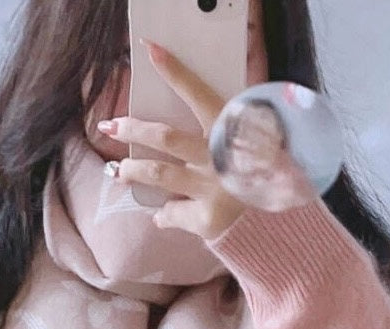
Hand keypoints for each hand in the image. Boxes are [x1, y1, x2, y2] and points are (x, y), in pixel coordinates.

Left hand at [99, 40, 244, 240]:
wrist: (278, 216)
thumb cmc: (255, 170)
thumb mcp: (244, 139)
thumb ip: (220, 123)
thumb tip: (188, 115)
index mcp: (228, 129)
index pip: (198, 93)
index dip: (174, 72)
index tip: (151, 49)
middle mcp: (218, 156)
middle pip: (165, 137)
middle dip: (132, 129)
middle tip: (111, 126)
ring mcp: (212, 188)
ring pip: (159, 174)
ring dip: (132, 170)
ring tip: (119, 171)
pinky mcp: (207, 218)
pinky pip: (172, 212)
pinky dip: (163, 213)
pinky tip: (160, 213)